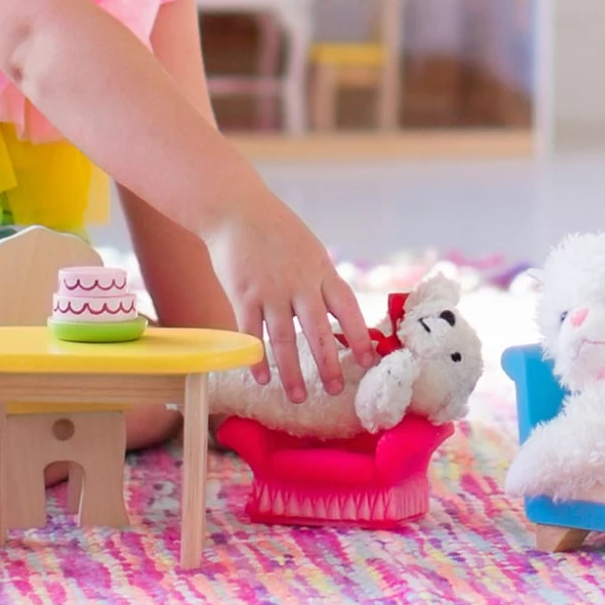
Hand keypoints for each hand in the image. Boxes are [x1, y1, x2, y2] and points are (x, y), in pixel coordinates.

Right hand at [203, 190, 372, 400]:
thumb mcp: (309, 248)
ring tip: (298, 397)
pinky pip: (250, 334)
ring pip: (283, 340)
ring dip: (291, 373)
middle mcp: (299, 282)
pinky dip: (256, 359)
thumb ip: (320, 280)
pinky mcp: (243, 295)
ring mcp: (270, 290)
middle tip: (335, 390)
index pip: (347, 307)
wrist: (235, 208)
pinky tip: (262, 378)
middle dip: (328, 364)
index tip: (369, 361)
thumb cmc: (275, 229)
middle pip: (318, 330)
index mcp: (320, 269)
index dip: (359, 335)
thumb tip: (335, 314)